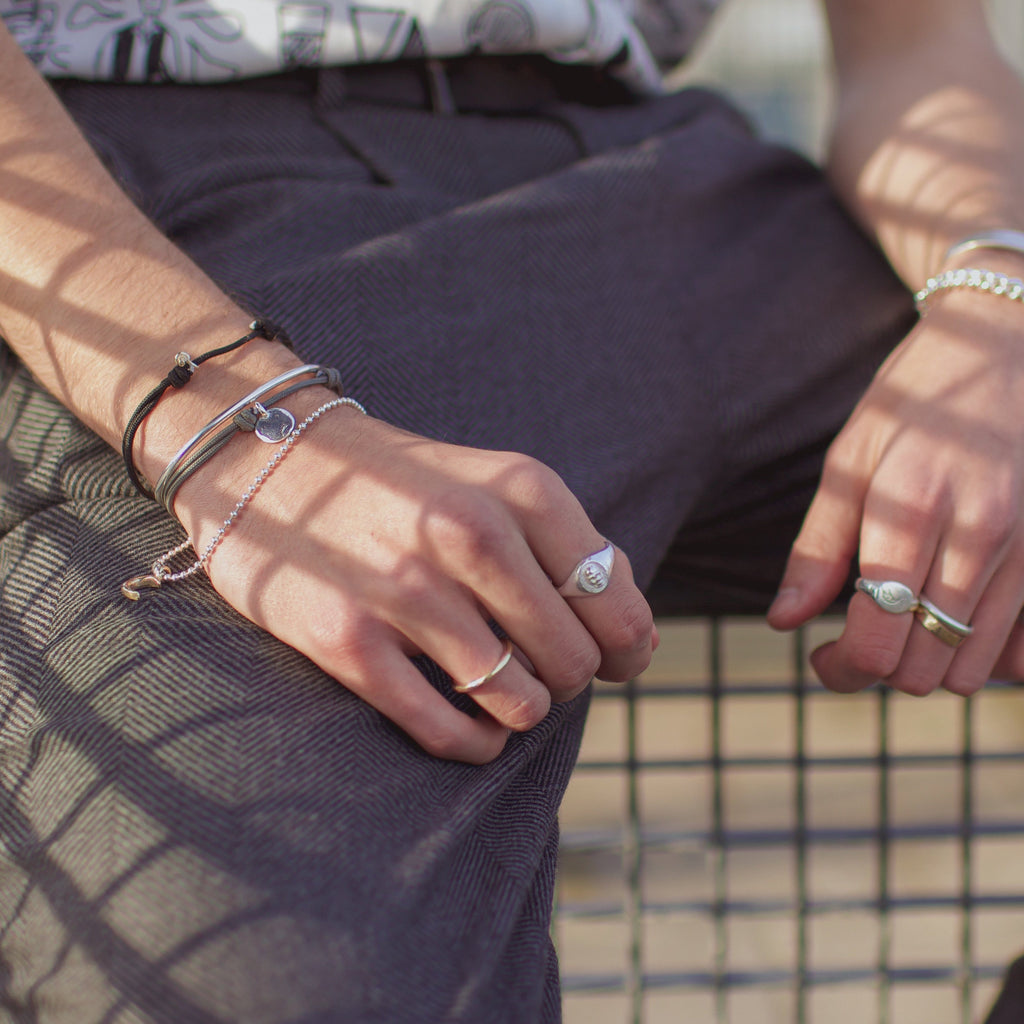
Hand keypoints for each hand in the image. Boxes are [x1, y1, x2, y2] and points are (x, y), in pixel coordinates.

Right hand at [174, 399, 654, 761]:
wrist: (269, 466)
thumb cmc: (405, 487)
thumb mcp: (496, 484)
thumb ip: (571, 550)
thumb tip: (637, 638)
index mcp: (521, 488)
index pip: (616, 604)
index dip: (625, 647)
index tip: (609, 658)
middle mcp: (468, 533)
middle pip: (573, 660)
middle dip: (568, 677)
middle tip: (538, 664)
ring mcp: (406, 590)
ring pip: (519, 702)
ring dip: (521, 709)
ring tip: (500, 686)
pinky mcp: (349, 642)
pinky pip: (448, 732)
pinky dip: (475, 743)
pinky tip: (470, 723)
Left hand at [767, 289, 1023, 695]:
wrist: (1011, 343)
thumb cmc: (917, 400)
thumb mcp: (851, 460)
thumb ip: (818, 547)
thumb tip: (783, 621)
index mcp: (911, 510)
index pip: (878, 639)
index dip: (842, 669)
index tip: (823, 658)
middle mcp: (979, 537)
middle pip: (925, 669)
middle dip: (881, 668)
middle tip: (859, 637)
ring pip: (975, 669)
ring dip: (930, 663)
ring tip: (905, 622)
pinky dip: (985, 654)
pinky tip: (957, 618)